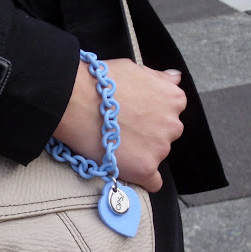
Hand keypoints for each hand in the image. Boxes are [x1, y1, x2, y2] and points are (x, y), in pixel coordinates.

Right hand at [53, 58, 185, 191]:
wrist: (74, 101)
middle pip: (164, 136)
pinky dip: (141, 178)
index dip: (148, 117)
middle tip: (120, 131)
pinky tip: (126, 169)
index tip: (131, 118)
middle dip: (146, 135)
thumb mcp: (133, 69)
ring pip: (155, 156)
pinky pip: (152, 182)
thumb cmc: (98, 84)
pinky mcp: (145, 168)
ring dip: (139, 153)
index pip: (170, 114)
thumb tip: (176, 78)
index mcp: (173, 99)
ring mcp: (160, 148)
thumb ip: (158, 78)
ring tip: (113, 144)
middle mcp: (173, 124)